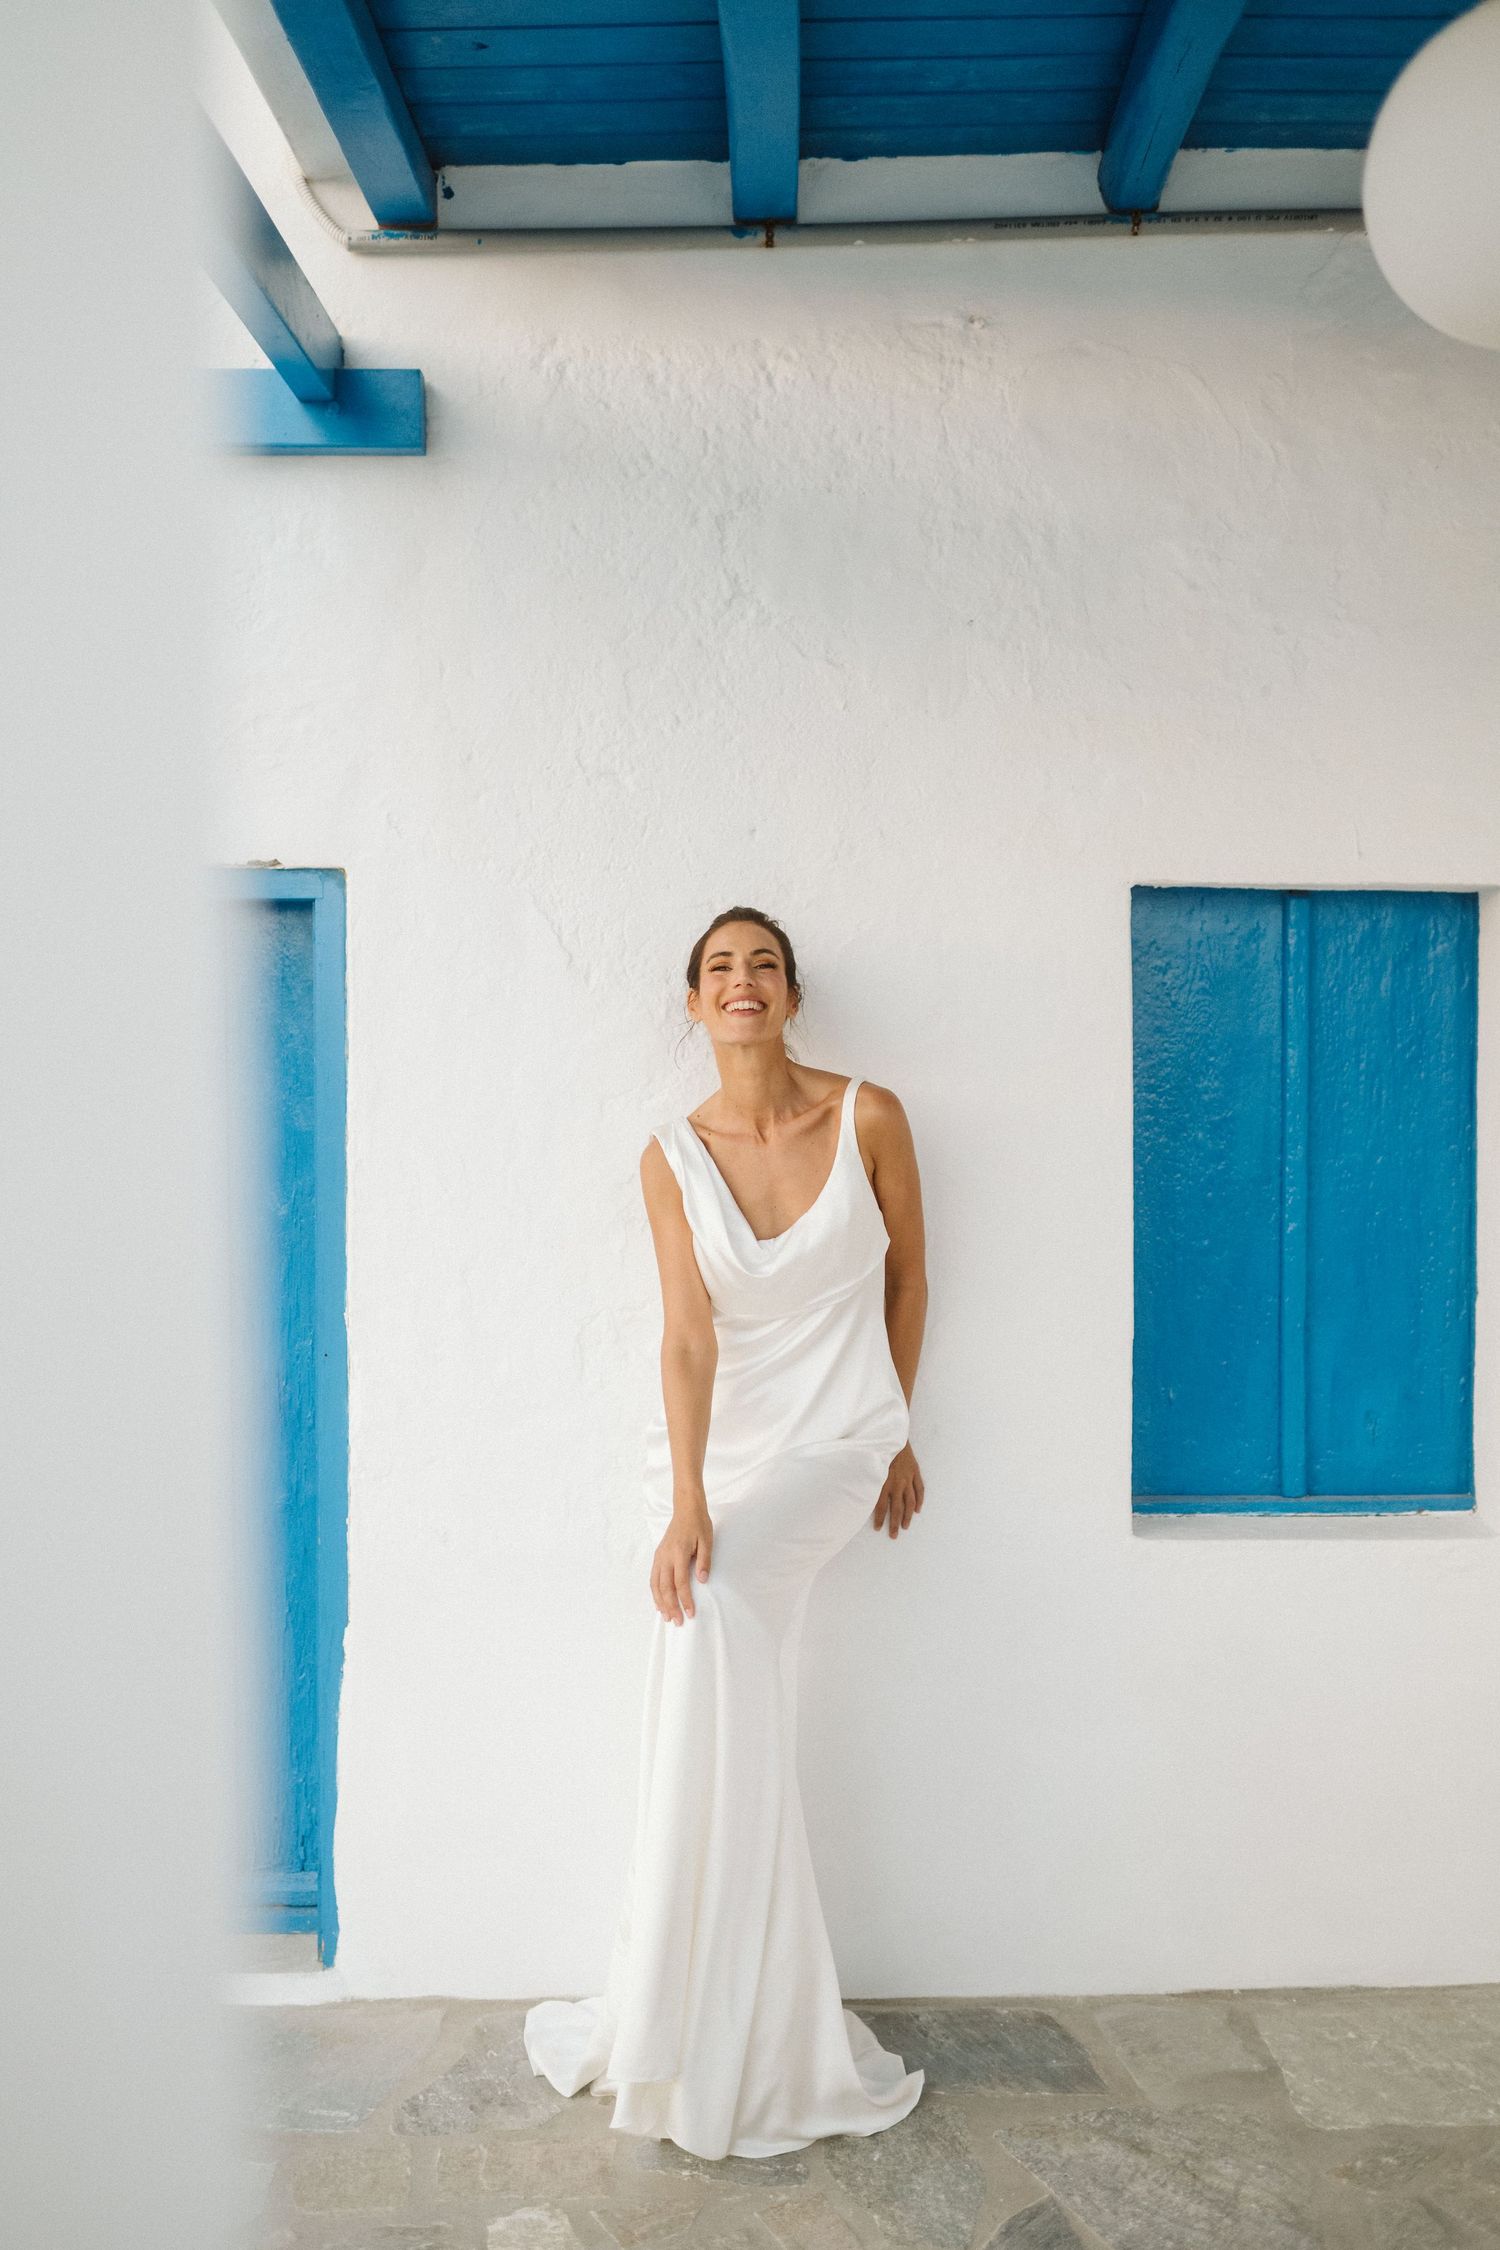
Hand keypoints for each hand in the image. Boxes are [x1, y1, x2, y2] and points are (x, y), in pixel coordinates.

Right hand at [652, 1502, 712, 1623]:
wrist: (686, 1509)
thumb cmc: (699, 1525)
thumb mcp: (707, 1541)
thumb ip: (705, 1561)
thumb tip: (702, 1580)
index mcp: (679, 1553)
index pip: (680, 1582)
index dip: (685, 1599)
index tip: (690, 1613)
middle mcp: (665, 1556)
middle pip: (665, 1587)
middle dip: (671, 1606)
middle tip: (678, 1622)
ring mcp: (659, 1556)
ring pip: (655, 1584)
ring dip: (660, 1602)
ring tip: (666, 1617)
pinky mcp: (658, 1556)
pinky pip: (653, 1578)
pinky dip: (655, 1592)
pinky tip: (659, 1603)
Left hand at [873, 1442, 923, 1538]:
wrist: (893, 1434)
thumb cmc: (877, 1448)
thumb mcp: (868, 1465)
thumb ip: (866, 1479)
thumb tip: (857, 1492)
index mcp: (884, 1481)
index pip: (882, 1506)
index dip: (880, 1518)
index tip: (878, 1528)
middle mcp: (897, 1482)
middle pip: (897, 1508)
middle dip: (894, 1523)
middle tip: (893, 1535)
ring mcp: (908, 1478)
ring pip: (910, 1501)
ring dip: (908, 1515)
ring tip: (905, 1526)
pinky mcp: (915, 1471)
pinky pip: (919, 1489)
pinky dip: (919, 1500)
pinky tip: (918, 1510)